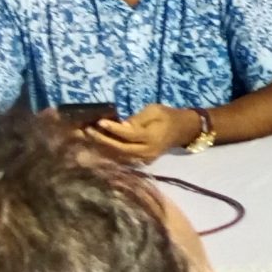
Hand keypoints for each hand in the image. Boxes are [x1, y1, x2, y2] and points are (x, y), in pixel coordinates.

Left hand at [83, 104, 202, 163]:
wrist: (184, 130)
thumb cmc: (168, 116)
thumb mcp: (155, 110)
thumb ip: (138, 119)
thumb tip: (121, 125)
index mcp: (152, 137)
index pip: (129, 134)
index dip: (113, 129)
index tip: (99, 121)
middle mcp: (148, 151)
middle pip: (121, 149)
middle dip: (103, 140)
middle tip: (88, 131)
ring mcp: (145, 159)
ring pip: (120, 156)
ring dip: (103, 148)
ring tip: (89, 138)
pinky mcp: (143, 161)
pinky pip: (123, 158)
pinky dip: (110, 152)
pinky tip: (99, 145)